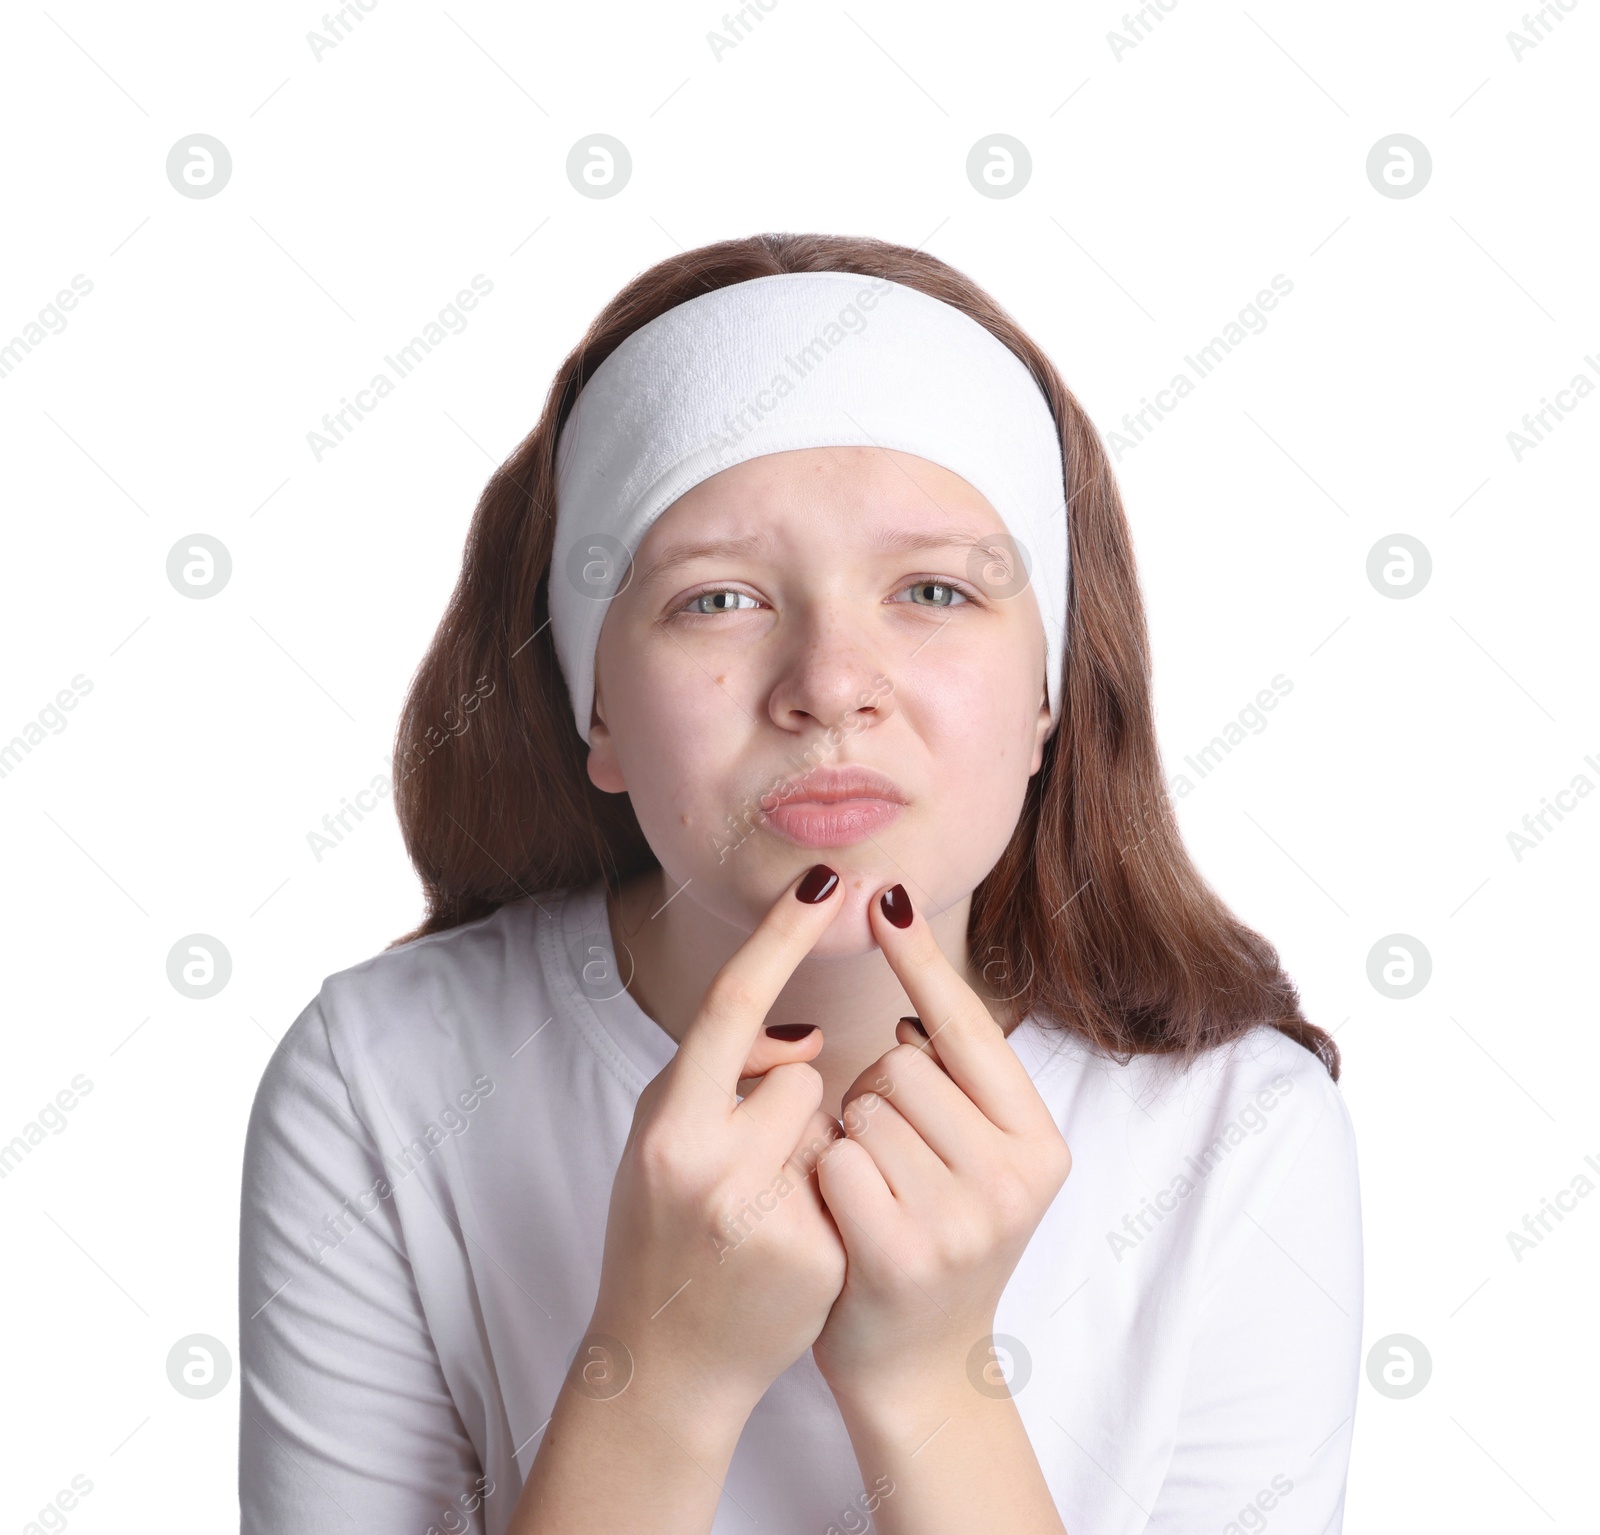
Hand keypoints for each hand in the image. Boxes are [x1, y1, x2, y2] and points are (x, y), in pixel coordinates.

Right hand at [581, 863, 849, 1422]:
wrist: (666, 1362)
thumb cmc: (659, 1228)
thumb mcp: (659, 1137)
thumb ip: (721, 1076)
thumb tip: (806, 1035)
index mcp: (665, 1125)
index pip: (731, 1005)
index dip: (780, 936)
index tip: (826, 880)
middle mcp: (709, 1168)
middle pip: (803, 1078)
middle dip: (793, 1105)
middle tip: (749, 1165)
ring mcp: (767, 1218)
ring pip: (833, 1128)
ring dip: (816, 1151)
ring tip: (767, 1210)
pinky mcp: (818, 1259)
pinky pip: (852, 1183)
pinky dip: (834, 1201)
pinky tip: (792, 1248)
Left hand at [811, 882, 1071, 1410]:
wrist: (919, 1367)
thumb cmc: (934, 1236)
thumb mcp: (976, 1160)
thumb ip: (957, 1085)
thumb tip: (914, 1000)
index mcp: (1041, 1143)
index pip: (968, 1027)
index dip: (921, 958)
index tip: (884, 894)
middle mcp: (1017, 1178)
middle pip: (901, 1064)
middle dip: (873, 1094)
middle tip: (892, 1158)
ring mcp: (965, 1220)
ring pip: (864, 1106)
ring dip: (848, 1137)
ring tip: (873, 1191)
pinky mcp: (905, 1254)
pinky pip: (839, 1159)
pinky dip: (826, 1176)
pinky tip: (844, 1217)